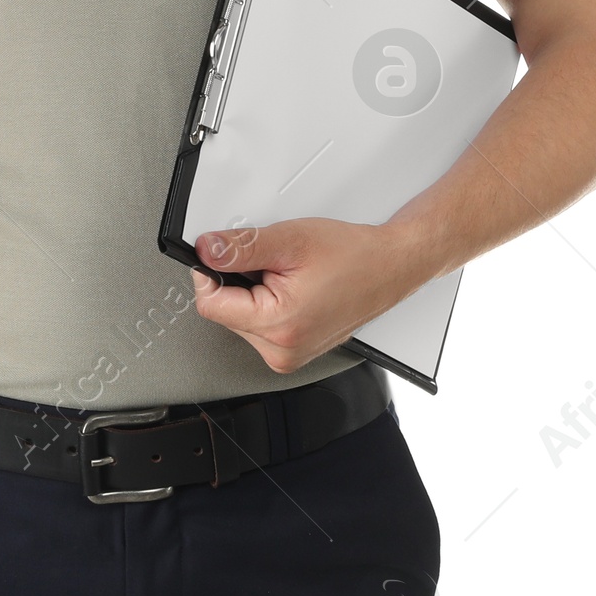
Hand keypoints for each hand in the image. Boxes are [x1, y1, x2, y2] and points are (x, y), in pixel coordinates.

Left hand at [189, 218, 417, 373]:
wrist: (389, 267)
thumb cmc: (353, 256)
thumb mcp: (289, 240)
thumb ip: (240, 247)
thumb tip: (205, 250)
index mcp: (278, 327)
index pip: (210, 304)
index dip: (212, 272)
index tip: (225, 254)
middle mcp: (281, 351)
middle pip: (225, 311)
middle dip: (240, 281)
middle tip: (275, 265)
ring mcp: (288, 355)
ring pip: (241, 318)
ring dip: (255, 293)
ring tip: (289, 277)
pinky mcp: (293, 351)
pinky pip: (260, 325)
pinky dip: (268, 303)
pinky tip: (292, 289)